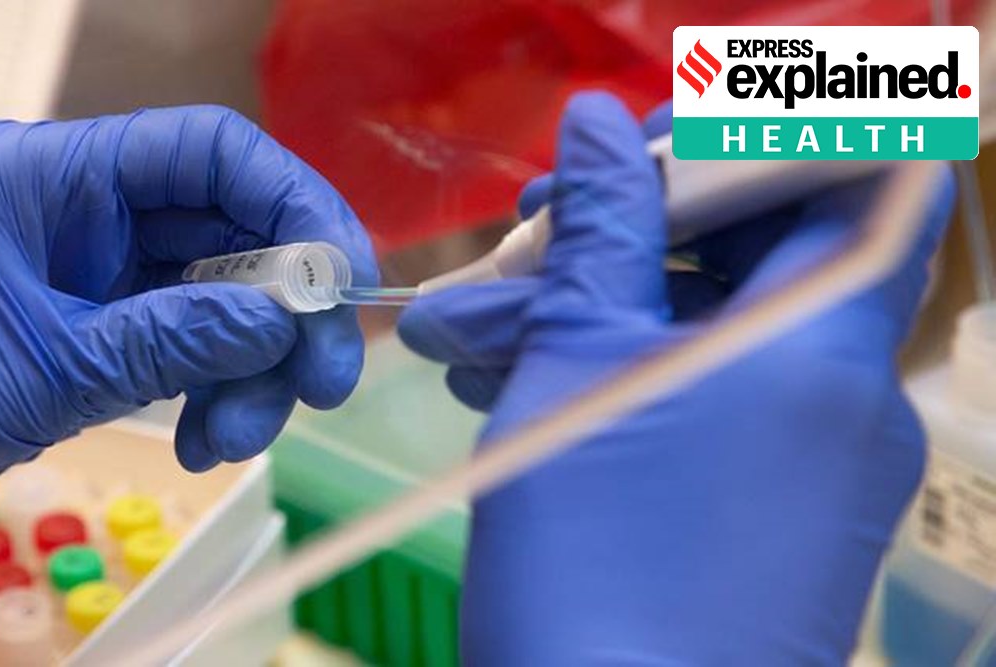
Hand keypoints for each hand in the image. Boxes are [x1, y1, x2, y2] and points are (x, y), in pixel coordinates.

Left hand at [0, 106, 375, 554]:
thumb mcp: (37, 368)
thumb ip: (172, 338)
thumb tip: (290, 319)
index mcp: (49, 173)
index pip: (207, 151)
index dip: (295, 205)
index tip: (344, 285)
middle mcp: (76, 207)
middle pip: (226, 230)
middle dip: (282, 311)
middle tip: (322, 388)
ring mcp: (83, 268)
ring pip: (212, 296)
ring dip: (247, 367)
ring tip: (233, 441)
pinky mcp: (85, 325)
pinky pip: (178, 342)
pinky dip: (207, 390)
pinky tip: (202, 441)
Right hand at [398, 93, 952, 663]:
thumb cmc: (595, 552)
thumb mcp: (576, 365)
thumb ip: (600, 229)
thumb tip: (601, 125)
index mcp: (823, 339)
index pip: (852, 179)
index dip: (754, 150)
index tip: (636, 164)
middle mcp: (847, 398)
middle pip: (760, 259)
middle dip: (629, 234)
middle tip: (521, 240)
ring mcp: (819, 467)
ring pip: (713, 339)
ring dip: (598, 316)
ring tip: (472, 335)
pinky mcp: (781, 520)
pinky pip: (715, 411)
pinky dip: (629, 382)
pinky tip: (518, 389)